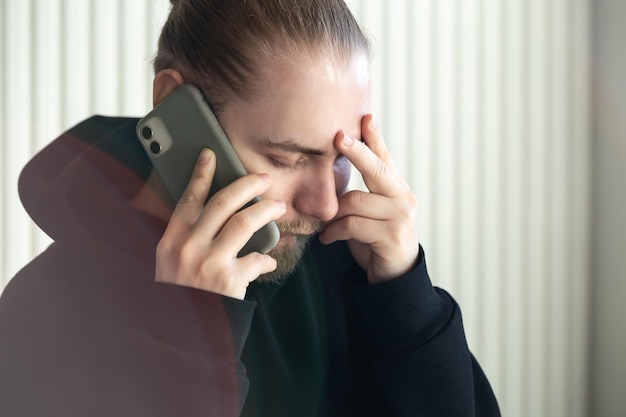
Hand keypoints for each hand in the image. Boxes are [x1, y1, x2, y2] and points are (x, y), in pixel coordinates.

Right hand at [155, 149, 286, 298]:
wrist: (178, 332)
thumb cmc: (177, 295)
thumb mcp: (168, 264)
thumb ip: (185, 240)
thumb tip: (209, 216)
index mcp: (171, 241)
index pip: (188, 199)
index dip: (201, 174)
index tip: (211, 155)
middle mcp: (189, 247)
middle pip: (222, 203)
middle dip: (246, 185)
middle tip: (263, 179)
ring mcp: (209, 263)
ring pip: (244, 223)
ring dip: (265, 211)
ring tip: (278, 208)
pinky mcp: (228, 281)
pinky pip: (256, 260)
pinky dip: (266, 259)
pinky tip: (268, 260)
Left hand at [319, 115, 418, 283]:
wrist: (394, 276)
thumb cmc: (376, 240)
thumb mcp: (367, 214)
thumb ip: (357, 194)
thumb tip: (330, 174)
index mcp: (396, 189)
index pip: (384, 158)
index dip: (374, 138)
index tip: (365, 117)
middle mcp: (403, 198)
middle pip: (376, 169)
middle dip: (356, 151)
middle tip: (338, 136)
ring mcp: (400, 216)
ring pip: (355, 201)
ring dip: (334, 215)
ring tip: (326, 228)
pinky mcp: (392, 235)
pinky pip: (352, 224)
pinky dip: (334, 232)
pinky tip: (328, 239)